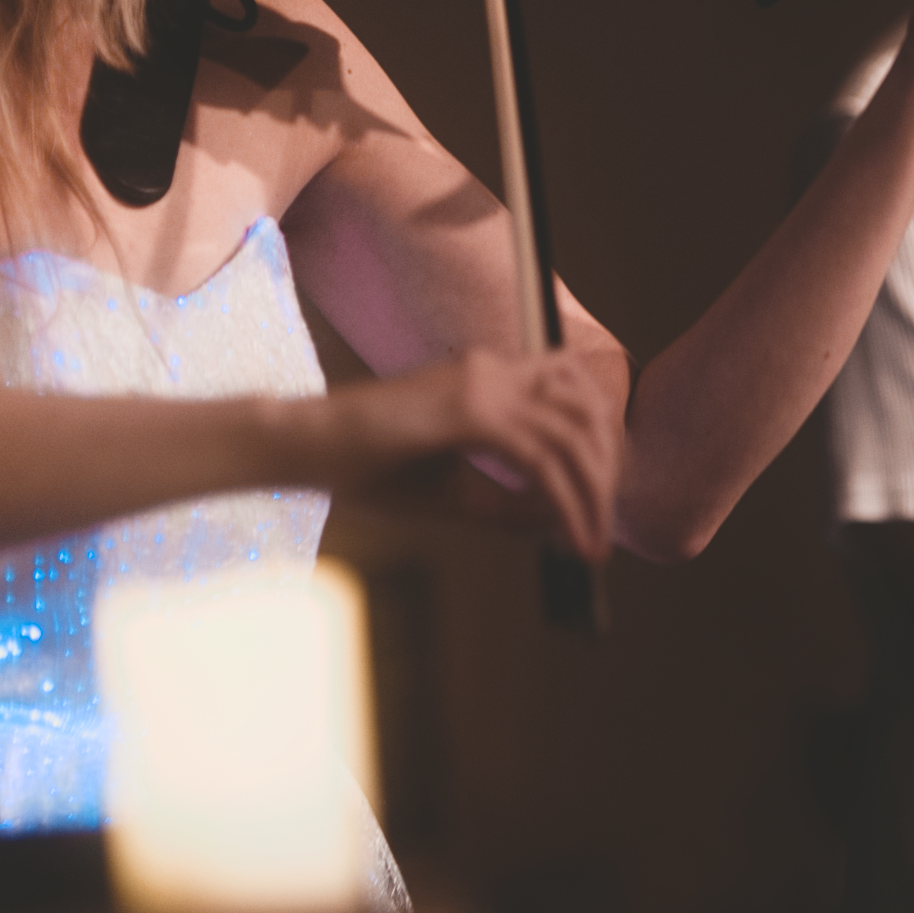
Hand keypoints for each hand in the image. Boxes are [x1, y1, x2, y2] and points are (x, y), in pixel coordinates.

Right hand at [319, 347, 624, 561]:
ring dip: (592, 493)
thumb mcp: (452, 490)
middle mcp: (492, 369)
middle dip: (606, 471)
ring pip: (571, 434)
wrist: (307, 448)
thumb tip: (561, 521)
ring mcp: (482, 385)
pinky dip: (565, 502)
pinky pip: (539, 459)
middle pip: (585, 408)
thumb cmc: (368, 467)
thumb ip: (506, 502)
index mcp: (487, 374)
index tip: (599, 496)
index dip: (598, 440)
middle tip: (603, 528)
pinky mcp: (469, 412)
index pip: (572, 389)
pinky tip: (568, 538)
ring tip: (592, 543)